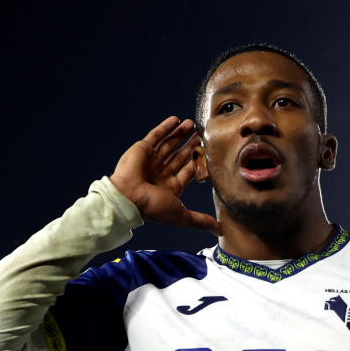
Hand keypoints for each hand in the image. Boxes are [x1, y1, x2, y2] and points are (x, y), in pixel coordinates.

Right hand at [109, 116, 220, 233]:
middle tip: (202, 135)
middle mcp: (160, 174)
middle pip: (179, 157)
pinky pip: (155, 136)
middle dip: (190, 147)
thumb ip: (201, 221)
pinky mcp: (142, 149)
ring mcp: (151, 161)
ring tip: (192, 124)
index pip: (186, 172)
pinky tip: (176, 119)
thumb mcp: (182, 215)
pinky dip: (165, 128)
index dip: (196, 163)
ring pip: (169, 145)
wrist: (128, 196)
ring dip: (180, 134)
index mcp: (169, 188)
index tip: (208, 153)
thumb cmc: (153, 207)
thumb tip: (221, 231)